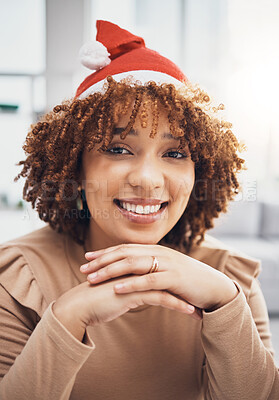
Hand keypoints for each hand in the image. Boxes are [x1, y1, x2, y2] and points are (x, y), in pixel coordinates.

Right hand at [53, 274, 198, 341]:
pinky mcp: (133, 292)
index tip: (186, 292)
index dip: (173, 281)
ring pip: (167, 286)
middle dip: (184, 288)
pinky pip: (161, 297)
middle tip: (199, 297)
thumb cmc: (94, 301)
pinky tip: (189, 311)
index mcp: (131, 268)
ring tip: (199, 308)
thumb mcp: (114, 292)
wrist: (77, 307)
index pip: (159, 272)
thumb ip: (127, 288)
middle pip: (166, 276)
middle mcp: (135, 270)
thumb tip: (139, 294)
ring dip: (185, 298)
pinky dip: (177, 304)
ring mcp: (134, 279)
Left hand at [80, 243, 237, 312]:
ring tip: (93, 279)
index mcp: (155, 250)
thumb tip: (131, 272)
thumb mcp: (166, 271)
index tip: (87, 258)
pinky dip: (130, 283)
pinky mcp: (173, 278)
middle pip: (124, 253)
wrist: (213, 287)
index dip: (105, 253)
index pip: (125, 248)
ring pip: (132, 264)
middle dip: (102, 261)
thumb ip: (150, 268)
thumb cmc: (187, 281)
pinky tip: (115, 288)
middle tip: (83, 269)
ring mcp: (166, 264)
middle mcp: (159, 252)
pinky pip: (148, 280)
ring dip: (110, 271)